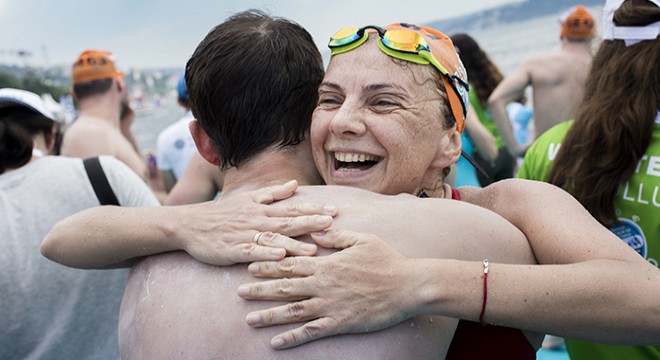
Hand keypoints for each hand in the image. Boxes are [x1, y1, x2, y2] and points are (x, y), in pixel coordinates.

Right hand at [175, 180, 337, 265]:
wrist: (190, 224)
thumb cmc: (222, 214)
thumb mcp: (248, 199)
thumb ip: (273, 193)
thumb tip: (295, 184)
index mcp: (262, 209)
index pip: (292, 208)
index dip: (313, 208)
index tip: (334, 209)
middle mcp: (257, 221)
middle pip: (287, 222)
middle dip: (310, 223)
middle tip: (332, 224)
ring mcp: (245, 235)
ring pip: (273, 239)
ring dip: (293, 244)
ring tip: (313, 249)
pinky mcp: (233, 250)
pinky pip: (252, 252)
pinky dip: (265, 254)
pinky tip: (279, 257)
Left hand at [237, 229, 416, 348]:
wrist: (407, 286)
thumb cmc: (386, 260)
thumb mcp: (361, 240)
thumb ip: (335, 236)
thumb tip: (315, 228)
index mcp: (326, 264)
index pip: (290, 264)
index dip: (269, 266)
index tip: (250, 266)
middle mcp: (323, 284)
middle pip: (285, 287)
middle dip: (260, 290)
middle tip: (238, 292)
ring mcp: (329, 305)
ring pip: (292, 311)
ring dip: (269, 315)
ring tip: (249, 320)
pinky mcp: (339, 322)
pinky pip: (310, 332)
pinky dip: (292, 338)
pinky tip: (276, 343)